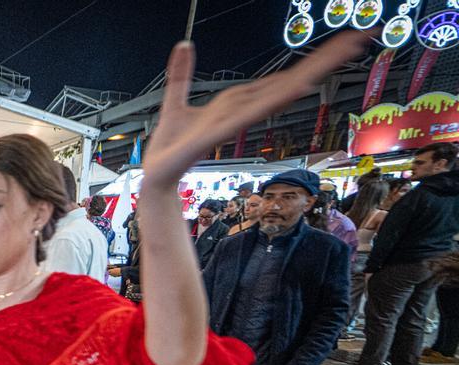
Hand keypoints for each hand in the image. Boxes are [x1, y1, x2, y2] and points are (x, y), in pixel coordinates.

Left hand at [143, 33, 365, 185]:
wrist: (155, 175)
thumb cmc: (170, 145)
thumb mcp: (175, 100)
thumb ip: (181, 74)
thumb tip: (184, 44)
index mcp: (237, 101)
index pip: (280, 76)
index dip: (310, 59)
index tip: (342, 41)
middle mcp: (243, 109)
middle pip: (290, 79)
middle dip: (325, 59)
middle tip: (360, 37)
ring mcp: (237, 120)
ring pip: (280, 91)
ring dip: (312, 71)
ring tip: (345, 51)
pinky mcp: (221, 131)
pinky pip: (253, 111)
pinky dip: (275, 98)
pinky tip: (298, 87)